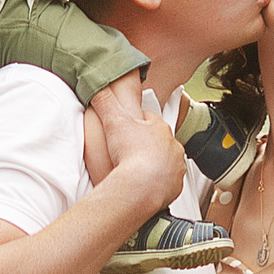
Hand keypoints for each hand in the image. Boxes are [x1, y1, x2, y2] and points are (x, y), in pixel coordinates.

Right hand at [108, 88, 189, 212]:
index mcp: (161, 128)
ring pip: (165, 162)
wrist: (141, 187)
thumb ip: (105, 102)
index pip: (149, 119)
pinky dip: (157, 183)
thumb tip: (97, 86)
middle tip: (129, 152)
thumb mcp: (113, 121)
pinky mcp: (175, 187)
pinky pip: (167, 183)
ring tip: (136, 170)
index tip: (126, 129)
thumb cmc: (131, 154)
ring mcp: (176, 167)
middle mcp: (173, 146)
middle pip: (158, 141)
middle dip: (146, 144)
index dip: (136, 123)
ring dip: (154, 164)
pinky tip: (144, 185)